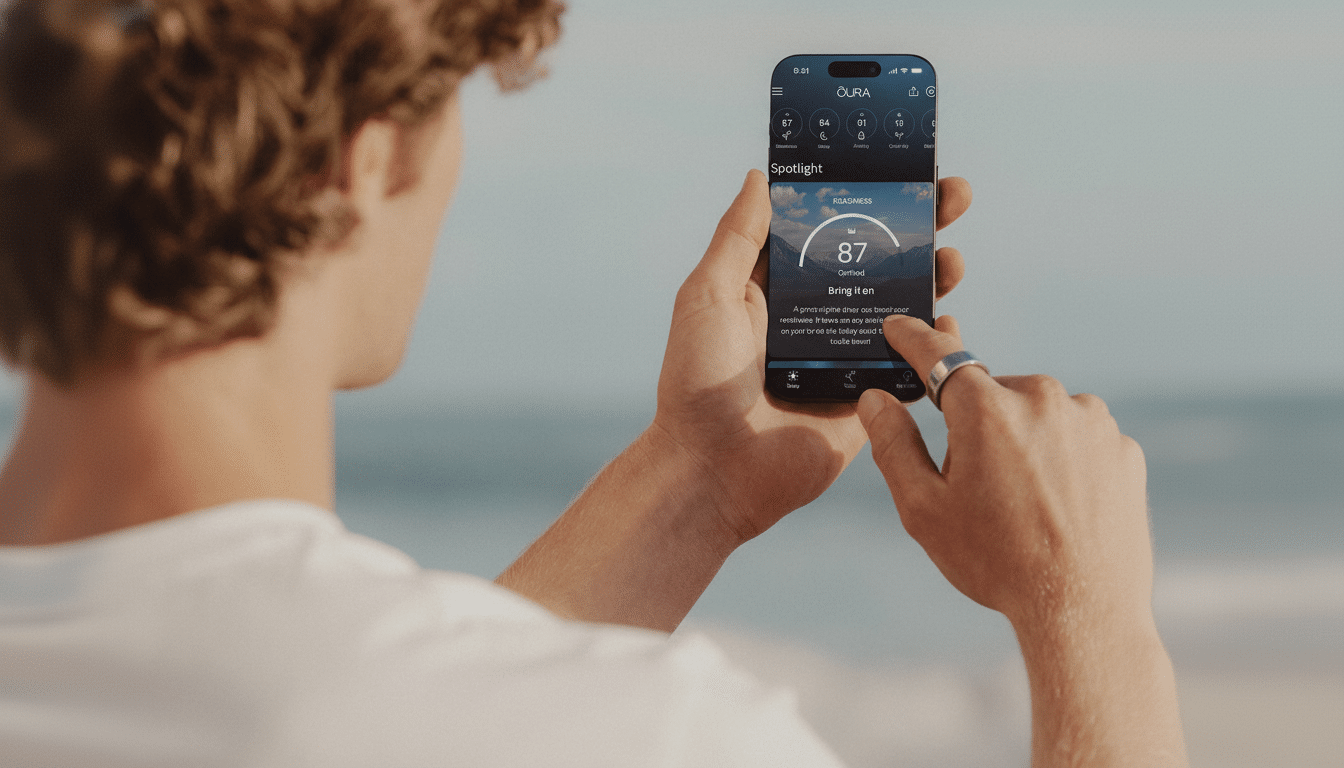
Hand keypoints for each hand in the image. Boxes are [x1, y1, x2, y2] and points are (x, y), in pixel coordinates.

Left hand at [650, 170, 971, 545]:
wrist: (711, 470)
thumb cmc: (696, 382)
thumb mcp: (708, 295)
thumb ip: (738, 238)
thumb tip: (761, 176)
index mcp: (777, 291)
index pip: (829, 232)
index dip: (864, 201)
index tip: (901, 169)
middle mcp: (814, 320)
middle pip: (876, 264)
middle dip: (917, 229)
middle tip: (953, 196)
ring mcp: (844, 360)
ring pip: (901, 310)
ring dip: (932, 279)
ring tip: (952, 257)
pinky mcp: (866, 402)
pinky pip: (909, 368)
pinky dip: (935, 345)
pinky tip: (950, 321)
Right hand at [857, 314, 1151, 625]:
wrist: (1082, 609)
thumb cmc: (995, 561)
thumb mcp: (924, 509)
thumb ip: (893, 445)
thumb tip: (875, 399)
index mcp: (985, 408)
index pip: (938, 355)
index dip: (913, 337)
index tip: (898, 325)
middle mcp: (1042, 398)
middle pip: (992, 397)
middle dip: (977, 428)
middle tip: (978, 489)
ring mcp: (1090, 420)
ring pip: (1038, 416)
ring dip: (1023, 443)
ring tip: (1026, 506)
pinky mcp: (1122, 447)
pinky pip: (1079, 440)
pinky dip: (1064, 462)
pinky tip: (1060, 508)